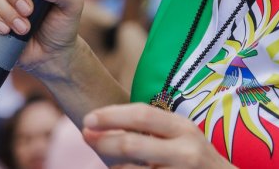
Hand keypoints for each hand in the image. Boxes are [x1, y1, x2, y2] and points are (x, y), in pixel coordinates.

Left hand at [82, 103, 230, 167]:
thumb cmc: (193, 157)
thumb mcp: (180, 135)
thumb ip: (152, 128)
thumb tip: (104, 122)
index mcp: (183, 128)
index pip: (142, 114)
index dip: (111, 115)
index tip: (88, 118)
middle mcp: (184, 150)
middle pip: (132, 144)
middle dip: (103, 140)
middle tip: (85, 135)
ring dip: (113, 166)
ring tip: (107, 161)